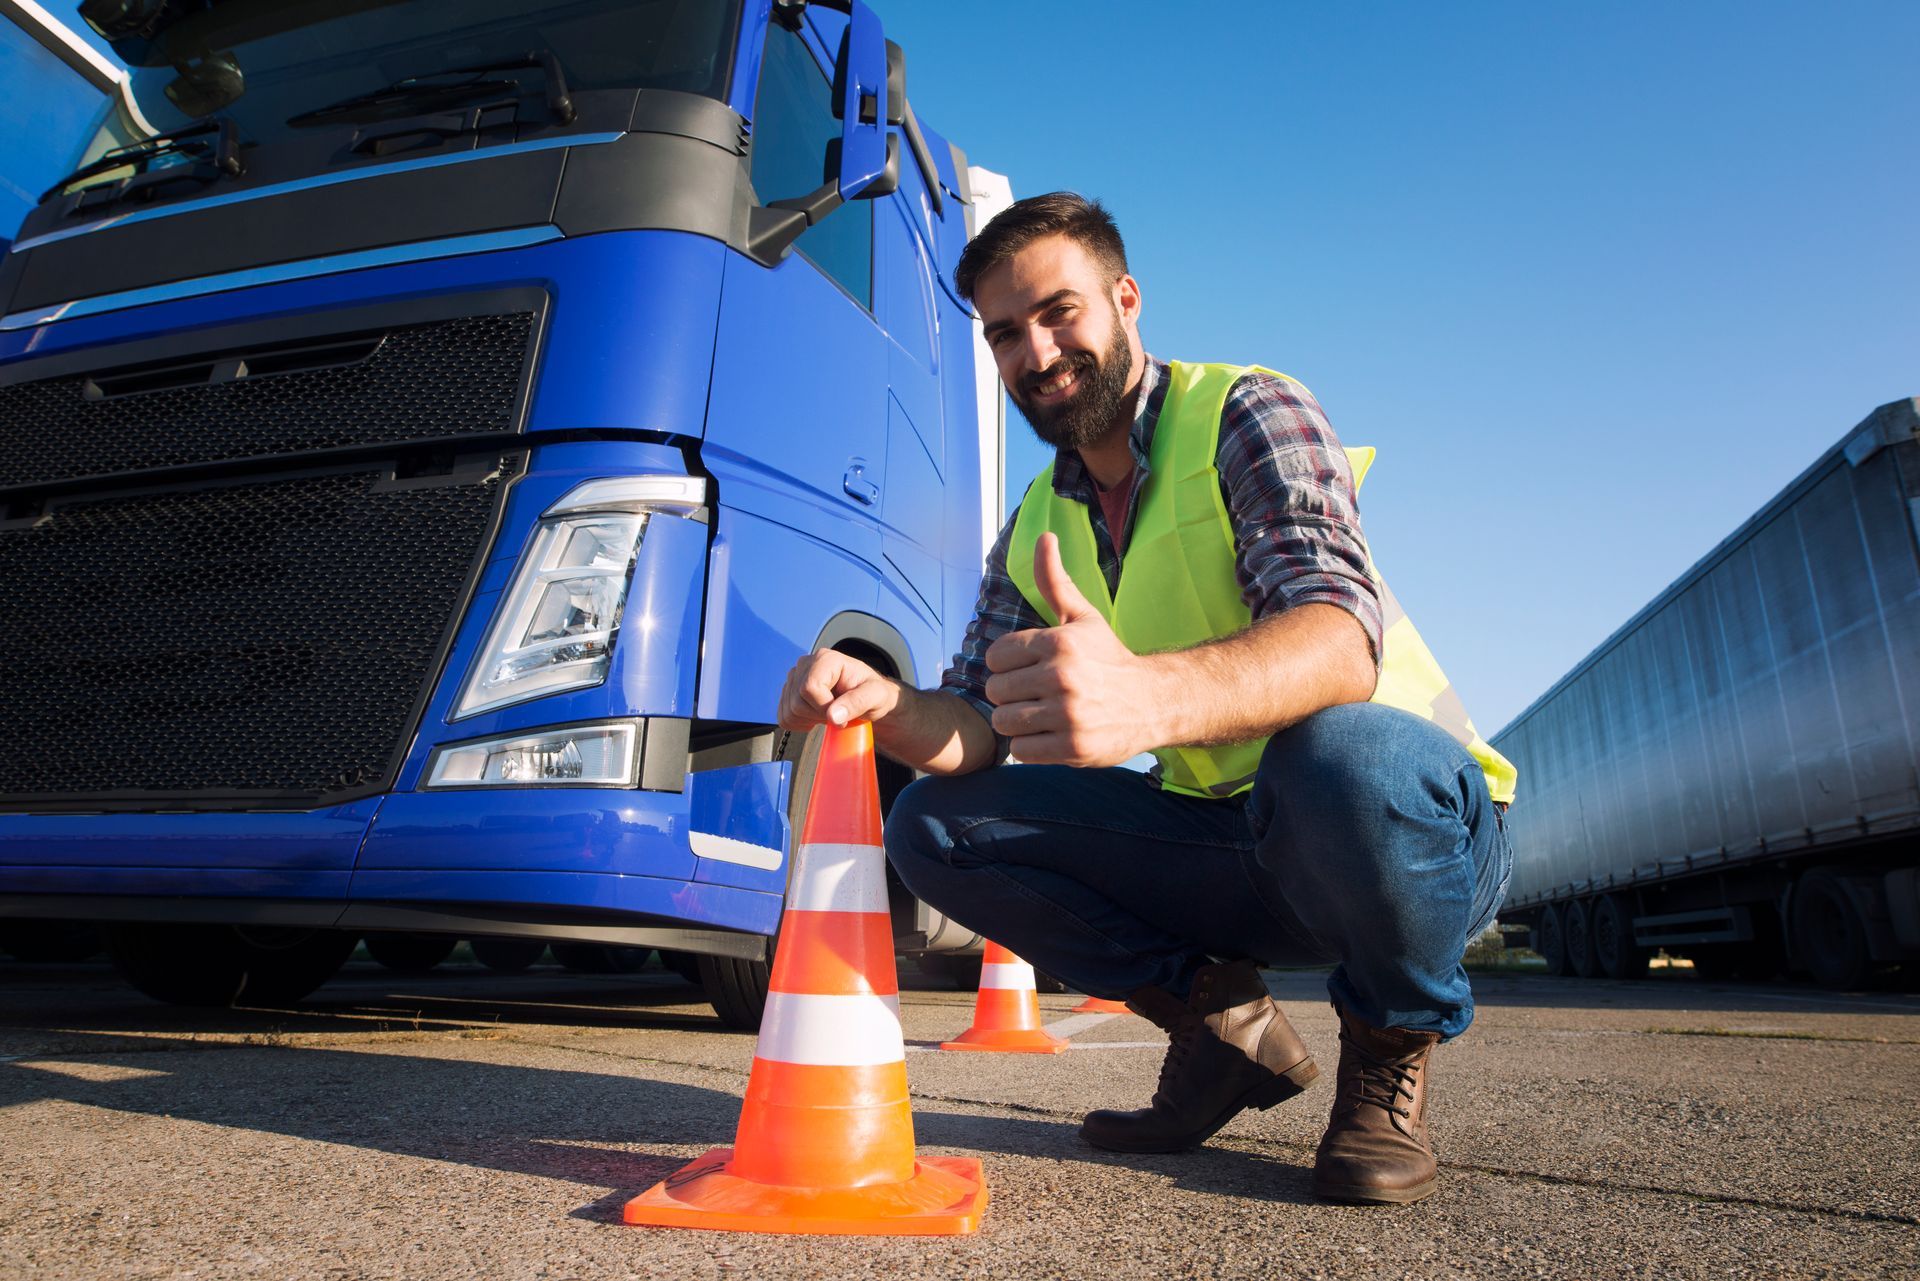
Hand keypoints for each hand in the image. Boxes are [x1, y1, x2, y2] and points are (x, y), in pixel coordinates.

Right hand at [777, 648, 899, 730]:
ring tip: (827, 714)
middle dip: (818, 715)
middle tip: (837, 714)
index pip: (809, 688)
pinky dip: (799, 723)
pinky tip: (815, 717)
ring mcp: (795, 678)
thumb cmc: (873, 694)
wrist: (866, 698)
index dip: (824, 707)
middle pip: (797, 701)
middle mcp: (806, 664)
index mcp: (826, 659)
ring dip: (809, 720)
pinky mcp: (788, 692)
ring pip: (789, 710)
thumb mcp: (876, 697)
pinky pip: (783, 716)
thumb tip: (832, 715)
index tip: (842, 715)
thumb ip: (857, 702)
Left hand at [983, 532, 1156, 766]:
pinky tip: (1051, 735)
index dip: (1008, 665)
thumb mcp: (1081, 617)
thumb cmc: (1109, 658)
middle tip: (1037, 694)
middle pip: (996, 691)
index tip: (1030, 668)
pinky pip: (1021, 751)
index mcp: (1058, 642)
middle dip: (1011, 694)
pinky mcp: (1073, 747)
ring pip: (1004, 722)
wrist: (1153, 702)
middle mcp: (1062, 676)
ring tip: (1042, 715)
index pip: (995, 657)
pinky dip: (1031, 747)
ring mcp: (1068, 714)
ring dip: (1018, 722)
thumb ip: (1054, 581)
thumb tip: (1044, 536)